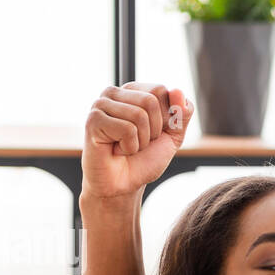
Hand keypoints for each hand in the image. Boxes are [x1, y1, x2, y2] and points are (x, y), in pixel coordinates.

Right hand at [81, 82, 194, 200]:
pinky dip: (129, 147)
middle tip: (138, 142)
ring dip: (141, 141)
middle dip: (153, 130)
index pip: (160, 90)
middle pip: (151, 101)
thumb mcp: (173, 135)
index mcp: (132, 91)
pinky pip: (127, 129)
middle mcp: (114, 92)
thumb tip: (179, 91)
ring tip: (126, 147)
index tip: (152, 133)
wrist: (123, 184)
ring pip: (139, 115)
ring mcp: (100, 104)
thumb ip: (181, 113)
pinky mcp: (93, 119)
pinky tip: (116, 150)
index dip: (165, 117)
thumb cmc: (144, 159)